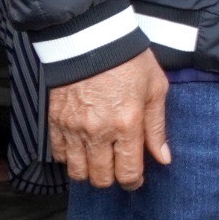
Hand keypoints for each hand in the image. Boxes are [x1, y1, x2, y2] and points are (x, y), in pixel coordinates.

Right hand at [48, 50, 169, 189]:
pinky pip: (58, 155)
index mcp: (127, 124)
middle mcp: (98, 132)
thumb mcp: (155, 88)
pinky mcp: (55, 122)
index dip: (134, 181)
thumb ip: (157, 127)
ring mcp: (73, 128)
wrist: (90, 38)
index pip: (128, 172)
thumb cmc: (128, 60)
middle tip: (118, 168)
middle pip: (101, 178)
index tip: (136, 179)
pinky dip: (69, 157)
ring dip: (89, 171)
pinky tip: (81, 146)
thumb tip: (163, 158)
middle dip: (112, 179)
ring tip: (99, 159)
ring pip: (77, 172)